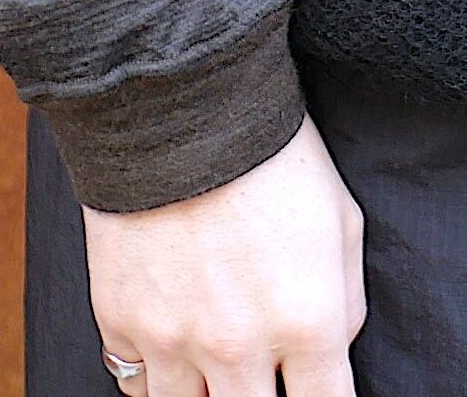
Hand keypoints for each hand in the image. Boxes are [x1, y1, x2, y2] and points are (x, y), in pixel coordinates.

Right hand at [83, 113, 366, 396]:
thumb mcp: (340, 219)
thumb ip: (346, 302)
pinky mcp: (120, 323)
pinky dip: (157, 376)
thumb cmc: (271, 151)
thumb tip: (334, 352)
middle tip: (262, 375)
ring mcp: (173, 341)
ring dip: (208, 395)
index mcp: (307, 323)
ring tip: (218, 368)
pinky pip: (137, 387)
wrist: (179, 98)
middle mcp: (239, 347)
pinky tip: (174, 348)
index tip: (313, 393)